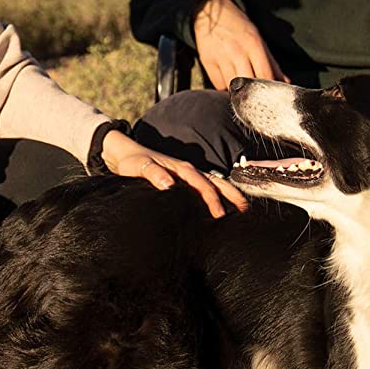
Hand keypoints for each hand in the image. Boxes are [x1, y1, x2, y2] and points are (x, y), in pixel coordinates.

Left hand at [100, 129, 248, 218]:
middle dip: (231, 195)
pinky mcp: (184, 180)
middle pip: (215, 182)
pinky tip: (223, 206)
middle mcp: (187, 170)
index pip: (201, 185)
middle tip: (245, 211)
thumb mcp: (139, 167)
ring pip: (214, 183)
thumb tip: (169, 185)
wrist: (124, 154)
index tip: (220, 215)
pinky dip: (218, 193)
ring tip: (243, 209)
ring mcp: (187, 174)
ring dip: (229, 194)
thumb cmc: (132, 161)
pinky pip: (205, 186)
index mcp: (180, 168)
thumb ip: (153, 174)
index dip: (212, 199)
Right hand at [191, 0, 288, 89]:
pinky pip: (218, 84)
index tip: (271, 95)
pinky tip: (228, 81)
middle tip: (257, 97)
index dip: (270, 89)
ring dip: (239, 91)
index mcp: (253, 44)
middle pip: (248, 84)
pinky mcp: (207, 61)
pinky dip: (225, 87)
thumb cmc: (238, 26)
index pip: (265, 74)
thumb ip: (272, 62)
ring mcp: (221, 57)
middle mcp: (237, 51)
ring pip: (232, 86)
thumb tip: (284, 81)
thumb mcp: (258, 39)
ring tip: (242, 88)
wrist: (211, 12)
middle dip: (254, 93)